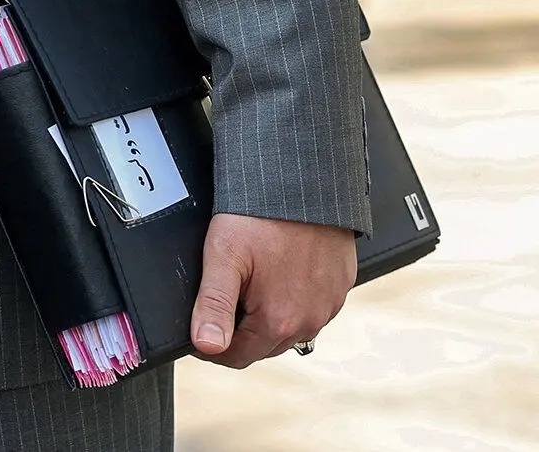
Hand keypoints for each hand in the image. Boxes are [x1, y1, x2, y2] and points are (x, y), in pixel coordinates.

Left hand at [190, 213, 355, 368]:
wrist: (304, 181)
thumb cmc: (260, 215)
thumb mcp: (224, 256)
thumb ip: (214, 305)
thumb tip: (206, 345)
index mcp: (279, 321)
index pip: (237, 356)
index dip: (211, 347)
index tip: (197, 331)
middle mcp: (310, 320)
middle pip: (263, 345)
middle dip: (238, 332)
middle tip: (221, 301)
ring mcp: (329, 304)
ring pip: (289, 328)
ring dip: (267, 317)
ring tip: (248, 285)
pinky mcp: (341, 285)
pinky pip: (311, 306)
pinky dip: (292, 300)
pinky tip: (277, 275)